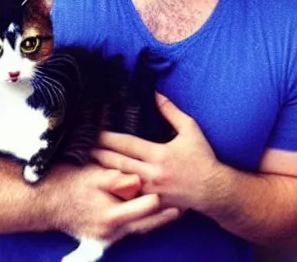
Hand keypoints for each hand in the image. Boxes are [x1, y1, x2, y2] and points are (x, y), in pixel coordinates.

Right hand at [39, 163, 179, 242]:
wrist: (48, 202)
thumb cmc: (71, 184)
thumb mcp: (93, 176)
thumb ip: (116, 179)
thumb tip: (137, 180)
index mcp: (111, 215)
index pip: (145, 209)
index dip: (162, 201)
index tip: (178, 194)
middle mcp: (112, 231)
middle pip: (147, 224)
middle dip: (165, 215)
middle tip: (184, 206)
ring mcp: (108, 237)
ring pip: (140, 229)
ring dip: (156, 219)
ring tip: (176, 209)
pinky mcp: (105, 237)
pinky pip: (129, 230)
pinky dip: (141, 222)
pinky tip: (152, 215)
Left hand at [92, 93, 223, 211]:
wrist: (214, 190)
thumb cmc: (202, 157)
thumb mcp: (190, 129)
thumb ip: (171, 111)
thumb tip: (155, 93)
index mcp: (158, 154)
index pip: (126, 144)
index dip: (107, 138)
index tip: (94, 131)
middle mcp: (151, 173)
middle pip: (117, 162)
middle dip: (98, 154)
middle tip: (82, 147)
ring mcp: (151, 191)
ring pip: (120, 181)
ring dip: (104, 172)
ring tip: (88, 164)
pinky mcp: (152, 203)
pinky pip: (130, 198)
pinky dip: (117, 190)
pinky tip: (105, 185)